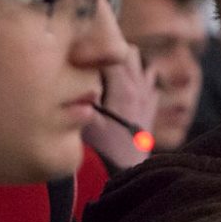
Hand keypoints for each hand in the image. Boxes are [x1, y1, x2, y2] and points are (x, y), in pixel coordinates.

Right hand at [83, 43, 157, 166]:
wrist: (125, 172)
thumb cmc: (102, 149)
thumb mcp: (85, 122)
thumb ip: (79, 98)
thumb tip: (69, 79)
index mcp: (122, 87)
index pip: (111, 52)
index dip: (95, 49)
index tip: (82, 52)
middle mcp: (138, 88)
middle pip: (129, 53)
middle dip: (112, 52)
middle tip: (94, 60)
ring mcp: (147, 98)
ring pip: (142, 66)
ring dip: (128, 65)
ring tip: (110, 72)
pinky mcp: (150, 109)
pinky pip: (150, 85)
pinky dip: (140, 82)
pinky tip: (127, 90)